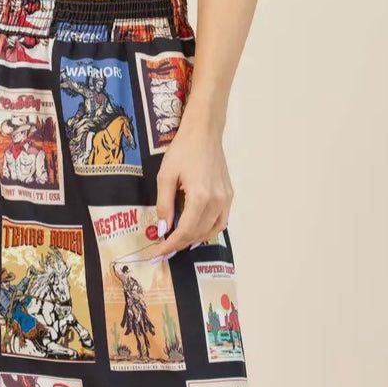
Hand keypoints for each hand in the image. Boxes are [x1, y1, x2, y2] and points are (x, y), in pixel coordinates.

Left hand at [152, 123, 233, 259]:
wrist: (204, 132)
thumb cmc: (183, 150)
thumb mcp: (165, 176)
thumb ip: (164, 205)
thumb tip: (162, 229)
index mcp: (200, 196)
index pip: (184, 231)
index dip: (170, 245)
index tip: (157, 254)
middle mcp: (217, 201)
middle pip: (197, 233)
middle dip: (179, 244)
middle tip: (164, 249)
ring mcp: (226, 199)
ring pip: (211, 231)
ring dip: (193, 240)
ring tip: (178, 242)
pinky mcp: (229, 195)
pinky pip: (220, 221)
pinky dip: (208, 231)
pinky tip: (196, 232)